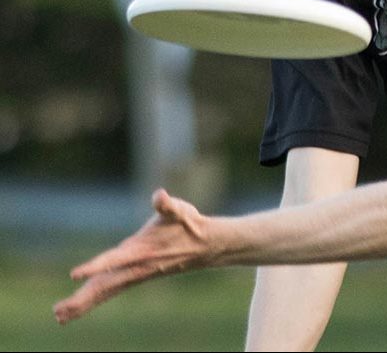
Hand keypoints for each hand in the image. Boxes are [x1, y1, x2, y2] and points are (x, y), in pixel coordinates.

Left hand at [53, 189, 211, 323]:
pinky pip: (109, 291)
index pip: (114, 260)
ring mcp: (134, 275)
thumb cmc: (188, 224)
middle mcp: (136, 267)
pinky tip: (75, 309)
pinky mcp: (133, 277)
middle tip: (58, 312)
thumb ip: (167, 204)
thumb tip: (160, 195)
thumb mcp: (179, 210)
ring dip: (82, 303)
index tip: (75, 274)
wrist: (204, 246)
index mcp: (142, 250)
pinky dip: (92, 300)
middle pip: (105, 286)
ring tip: (59, 316)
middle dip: (82, 298)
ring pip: (105, 292)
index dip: (95, 266)